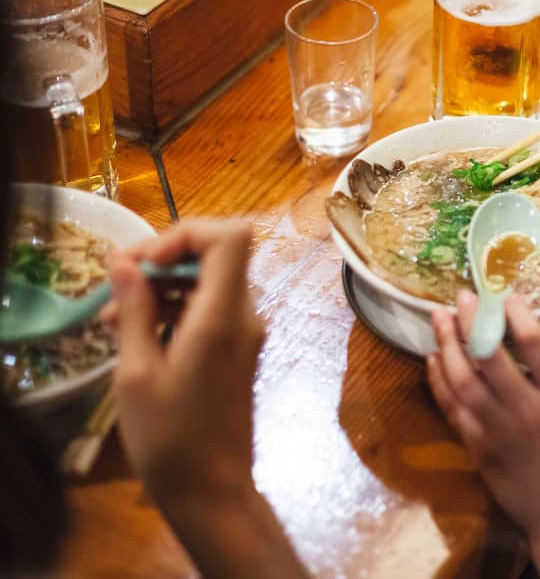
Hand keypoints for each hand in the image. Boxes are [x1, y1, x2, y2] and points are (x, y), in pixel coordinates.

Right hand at [106, 219, 307, 578]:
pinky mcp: (236, 348)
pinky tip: (133, 331)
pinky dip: (174, 308)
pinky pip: (209, 309)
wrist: (211, 489)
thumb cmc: (169, 437)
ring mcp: (245, 332)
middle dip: (162, 260)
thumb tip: (124, 262)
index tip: (143, 260)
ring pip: (207, 282)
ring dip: (161, 287)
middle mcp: (244, 316)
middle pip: (216, 255)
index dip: (186, 233)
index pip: (232, 237)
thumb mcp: (136, 373)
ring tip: (111, 316)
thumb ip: (135, 310)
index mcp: (224, 317)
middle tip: (115, 284)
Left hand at [427, 292, 539, 578]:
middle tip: (462, 296)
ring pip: (463, 382)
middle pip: (491, 358)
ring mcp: (499, 431)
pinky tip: (434, 357)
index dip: (517, 315)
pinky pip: (452, 408)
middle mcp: (529, 412)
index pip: (537, 345)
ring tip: (439, 317)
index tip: (505, 294)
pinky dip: (439, 380)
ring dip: (447, 346)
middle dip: (472, 322)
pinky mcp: (478, 448)